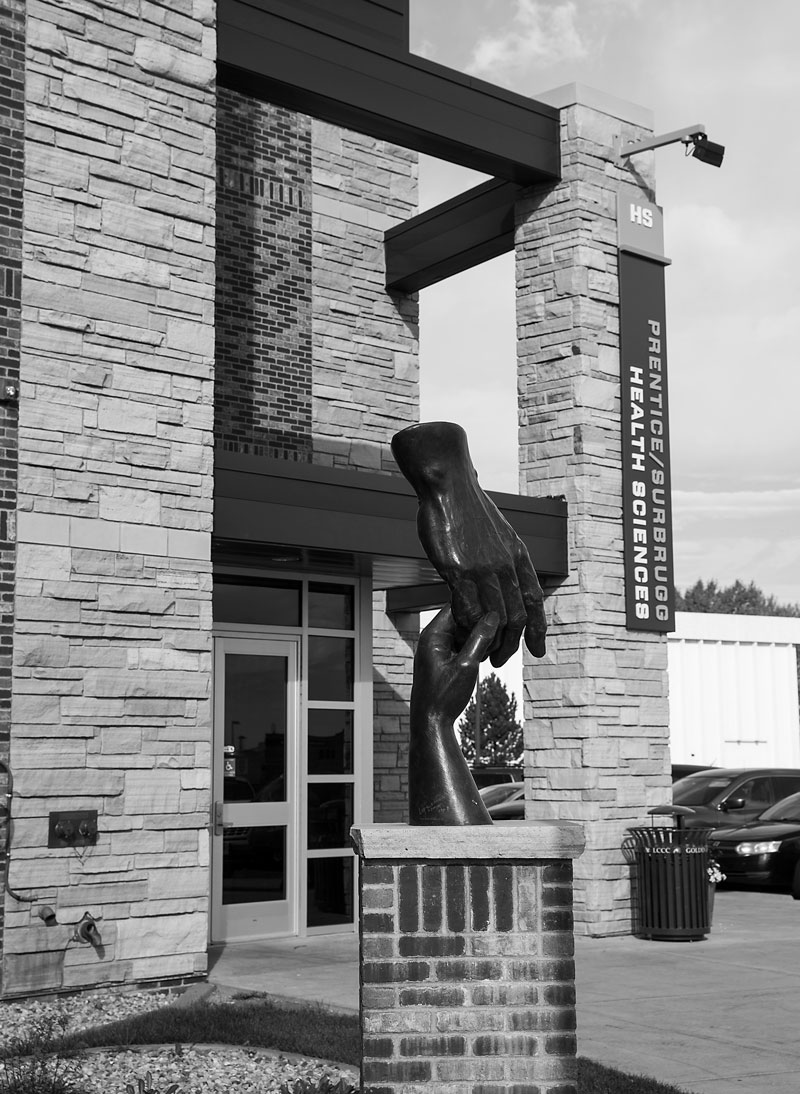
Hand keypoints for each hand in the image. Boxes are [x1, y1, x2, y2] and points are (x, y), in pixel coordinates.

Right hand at [392, 422, 545, 665]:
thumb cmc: (467, 508)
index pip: (535, 599)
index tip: (538, 649)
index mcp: (517, 555)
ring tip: (484, 655)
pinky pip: (467, 607)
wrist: (448, 485)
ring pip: (495, 618)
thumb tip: (502, 577)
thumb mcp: (497, 532)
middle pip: (518, 616)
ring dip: (491, 642)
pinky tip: (462, 633)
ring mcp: (483, 568)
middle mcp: (505, 564)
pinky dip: (467, 626)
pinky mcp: (458, 569)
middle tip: (502, 660)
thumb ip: (502, 557)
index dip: (538, 628)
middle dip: (513, 644)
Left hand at [409, 607, 495, 825]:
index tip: (500, 609)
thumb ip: (480, 639)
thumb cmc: (444, 697)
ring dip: (481, 636)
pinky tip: (488, 655)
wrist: (431, 724)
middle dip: (482, 623)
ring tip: (495, 645)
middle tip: (501, 630)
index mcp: (432, 634)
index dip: (479, 605)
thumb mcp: (467, 666)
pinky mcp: (443, 658)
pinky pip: (462, 644)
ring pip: (464, 631)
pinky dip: (476, 647)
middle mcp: (432, 637)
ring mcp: (437, 648)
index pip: (458, 605)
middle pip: (462, 617)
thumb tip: (494, 615)